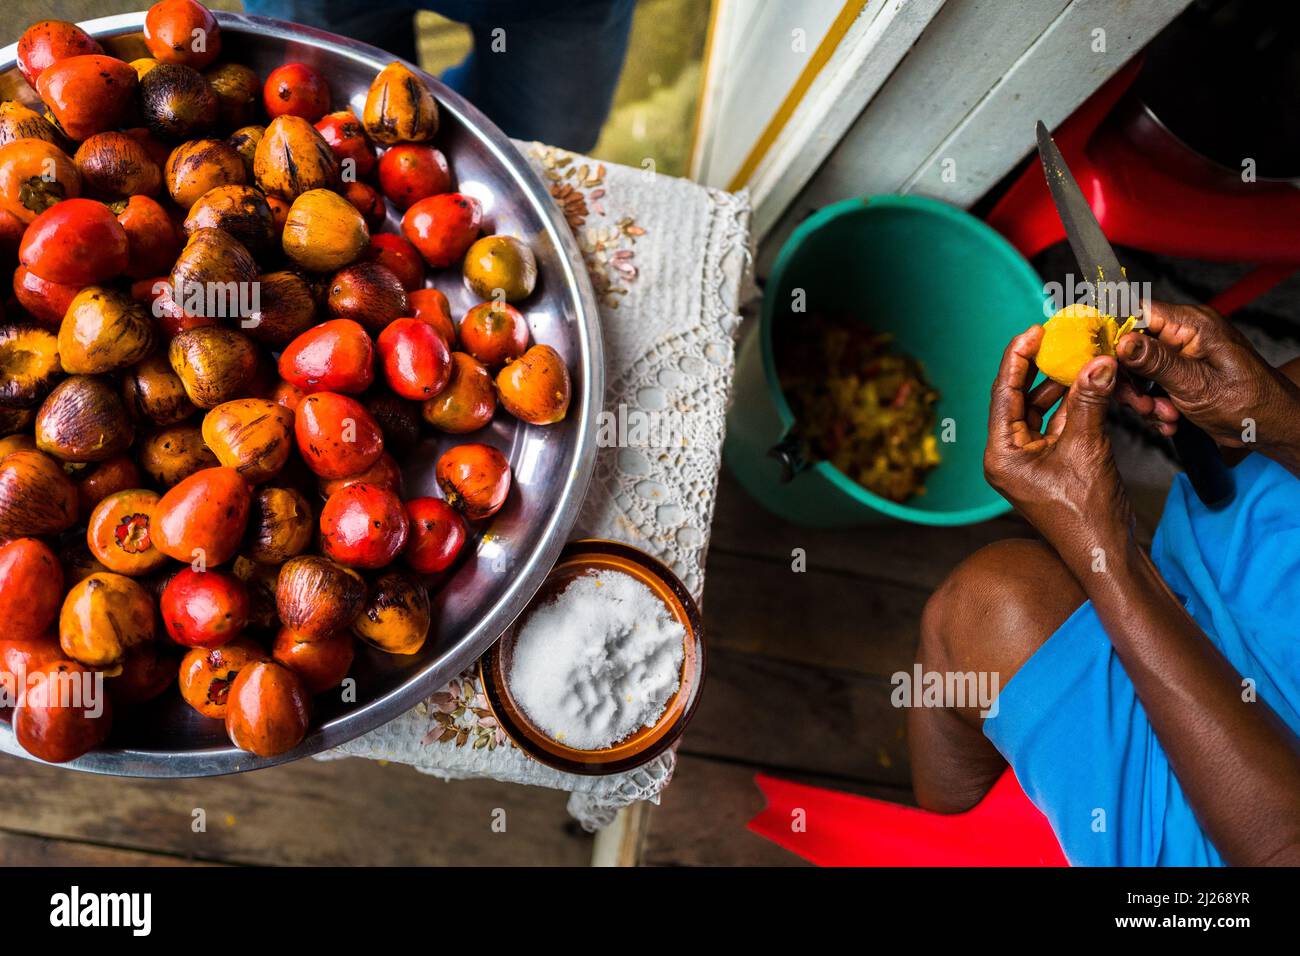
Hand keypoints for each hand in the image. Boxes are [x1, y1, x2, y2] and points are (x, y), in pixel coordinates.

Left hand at [984, 326, 1132, 562]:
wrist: (1106, 553)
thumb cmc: (1088, 514)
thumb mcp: (1087, 449)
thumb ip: (1088, 401)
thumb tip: (1097, 361)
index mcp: (1000, 454)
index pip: (1002, 393)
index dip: (1017, 357)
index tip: (1034, 330)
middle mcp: (1007, 456)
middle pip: (1019, 398)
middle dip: (1042, 368)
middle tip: (1061, 338)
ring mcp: (1028, 461)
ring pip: (1040, 410)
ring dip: (1062, 385)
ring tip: (1082, 358)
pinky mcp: (1049, 464)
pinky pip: (1057, 424)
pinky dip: (1073, 405)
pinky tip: (1090, 384)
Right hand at [1116, 301, 1299, 449]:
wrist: (1271, 428)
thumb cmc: (1250, 403)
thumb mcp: (1196, 384)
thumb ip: (1156, 361)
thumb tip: (1122, 341)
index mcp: (1192, 324)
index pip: (1136, 313)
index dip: (1113, 335)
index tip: (1102, 362)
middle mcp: (1185, 334)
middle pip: (1131, 347)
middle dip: (1131, 380)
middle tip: (1140, 404)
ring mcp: (1181, 356)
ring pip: (1138, 371)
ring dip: (1143, 399)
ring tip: (1163, 416)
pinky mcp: (1180, 375)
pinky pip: (1151, 386)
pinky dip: (1154, 406)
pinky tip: (1170, 419)